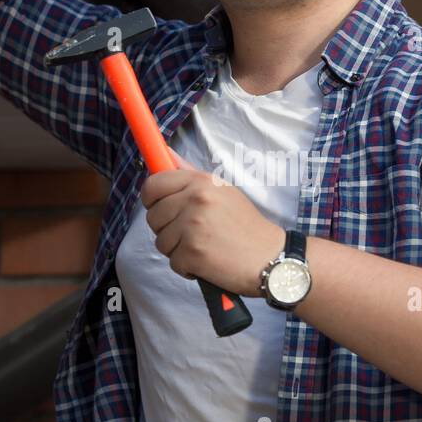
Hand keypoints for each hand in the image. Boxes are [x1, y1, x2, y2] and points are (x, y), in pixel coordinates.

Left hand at [141, 148, 282, 296]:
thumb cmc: (246, 226)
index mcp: (201, 182)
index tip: (158, 207)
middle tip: (191, 234)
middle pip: (153, 216)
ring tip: (202, 247)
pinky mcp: (193, 253)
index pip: (153, 184)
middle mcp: (195, 200)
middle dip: (166, 229)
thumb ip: (191, 175)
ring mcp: (193, 226)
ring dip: (177, 250)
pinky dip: (186, 267)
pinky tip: (206, 262)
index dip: (151, 199)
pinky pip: (172, 261)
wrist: (270, 258)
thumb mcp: (223, 191)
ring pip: (161, 241)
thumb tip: (166, 154)